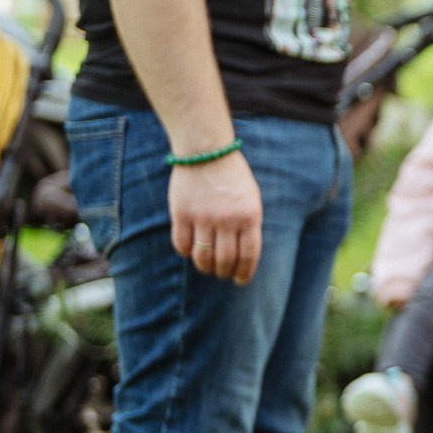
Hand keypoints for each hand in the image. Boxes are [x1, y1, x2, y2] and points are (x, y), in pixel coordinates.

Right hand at [169, 148, 262, 283]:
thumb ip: (248, 225)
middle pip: (225, 260)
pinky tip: (189, 250)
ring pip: (202, 256)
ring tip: (206, 267)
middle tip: (222, 274)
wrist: (206, 152)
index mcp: (249, 217)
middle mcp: (227, 220)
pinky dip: (185, 252)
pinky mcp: (181, 213)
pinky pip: (181, 244)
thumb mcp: (251, 200)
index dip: (244, 273)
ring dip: (204, 267)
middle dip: (224, 272)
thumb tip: (243, 256)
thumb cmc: (232, 178)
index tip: (240, 281)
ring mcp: (203, 217)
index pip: (249, 255)